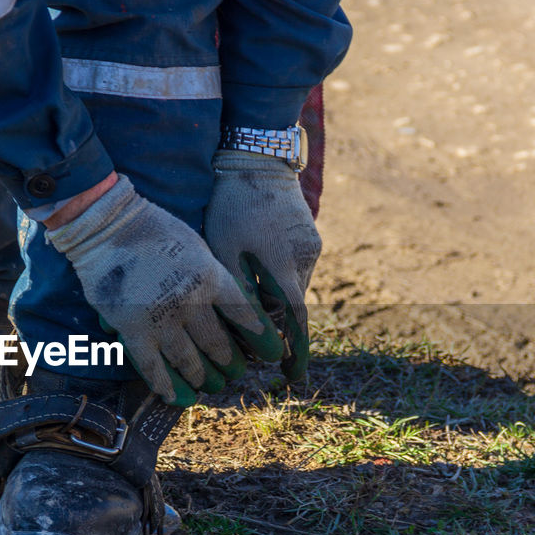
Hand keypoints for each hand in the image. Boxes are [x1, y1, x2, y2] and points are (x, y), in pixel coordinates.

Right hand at [46, 174, 282, 404]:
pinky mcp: (133, 329)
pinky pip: (152, 367)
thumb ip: (213, 275)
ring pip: (189, 361)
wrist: (105, 223)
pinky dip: (166, 385)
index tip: (273, 353)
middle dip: (231, 363)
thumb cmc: (153, 228)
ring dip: (202, 378)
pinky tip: (176, 396)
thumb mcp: (196, 245)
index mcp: (210, 276)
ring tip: (210, 385)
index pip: (245, 316)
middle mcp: (190, 301)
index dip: (262, 339)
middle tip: (236, 372)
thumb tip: (233, 305)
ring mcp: (161, 318)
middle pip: (219, 344)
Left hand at [205, 150, 322, 379]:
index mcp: (284, 264)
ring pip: (292, 288)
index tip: (291, 378)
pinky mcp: (309, 234)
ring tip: (245, 304)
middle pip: (291, 307)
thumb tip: (250, 336)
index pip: (294, 322)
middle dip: (274, 328)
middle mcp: (305, 258)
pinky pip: (293, 268)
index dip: (294, 352)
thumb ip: (239, 293)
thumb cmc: (230, 204)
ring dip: (273, 301)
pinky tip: (253, 273)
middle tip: (251, 345)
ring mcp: (310, 245)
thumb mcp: (224, 250)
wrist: (256, 156)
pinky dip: (276, 280)